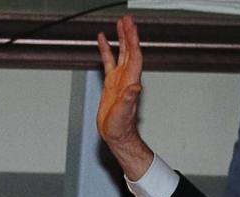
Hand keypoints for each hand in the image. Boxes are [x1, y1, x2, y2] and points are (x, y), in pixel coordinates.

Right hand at [96, 15, 152, 179]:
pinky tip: (103, 39)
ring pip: (121, 53)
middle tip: (127, 18)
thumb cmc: (121, 126)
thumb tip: (136, 86)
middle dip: (129, 34)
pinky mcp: (111, 83)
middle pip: (130, 50)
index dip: (133, 41)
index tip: (131, 26)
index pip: (134, 56)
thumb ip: (130, 98)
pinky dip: (106, 49)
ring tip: (120, 23)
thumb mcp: (124, 112)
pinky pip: (109, 61)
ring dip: (121, 38)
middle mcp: (127, 77)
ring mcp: (119, 79)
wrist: (116, 134)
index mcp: (130, 81)